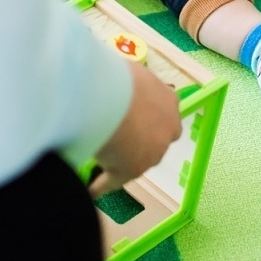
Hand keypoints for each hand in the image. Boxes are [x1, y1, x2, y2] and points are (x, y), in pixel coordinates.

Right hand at [89, 60, 181, 198]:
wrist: (108, 96)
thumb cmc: (117, 76)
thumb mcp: (129, 72)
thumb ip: (132, 82)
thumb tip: (118, 79)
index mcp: (169, 101)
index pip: (167, 114)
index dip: (151, 116)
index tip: (137, 116)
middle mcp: (168, 128)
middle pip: (159, 138)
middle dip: (144, 138)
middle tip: (121, 134)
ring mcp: (152, 152)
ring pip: (139, 159)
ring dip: (123, 158)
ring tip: (100, 153)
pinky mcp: (131, 170)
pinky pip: (114, 180)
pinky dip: (102, 184)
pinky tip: (91, 188)